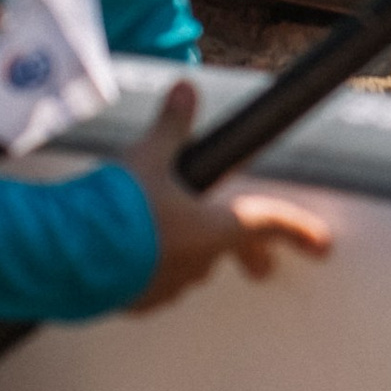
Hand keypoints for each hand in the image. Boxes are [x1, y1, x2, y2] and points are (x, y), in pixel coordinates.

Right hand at [119, 84, 333, 309]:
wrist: (66, 256)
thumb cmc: (118, 209)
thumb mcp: (147, 156)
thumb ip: (171, 126)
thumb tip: (186, 89)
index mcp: (212, 229)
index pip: (266, 225)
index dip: (298, 229)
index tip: (323, 244)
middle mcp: (197, 263)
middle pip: (228, 253)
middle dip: (244, 254)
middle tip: (262, 269)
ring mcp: (166, 287)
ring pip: (190, 268)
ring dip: (189, 254)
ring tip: (171, 240)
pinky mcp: (135, 302)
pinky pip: (155, 284)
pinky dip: (152, 269)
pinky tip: (133, 259)